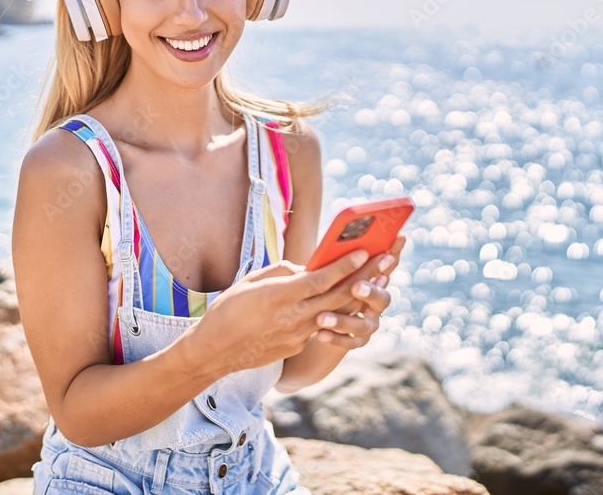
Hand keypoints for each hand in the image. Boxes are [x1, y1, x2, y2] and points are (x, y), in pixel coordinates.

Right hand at [187, 249, 374, 376]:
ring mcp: (297, 335)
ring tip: (377, 280)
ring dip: (358, 296)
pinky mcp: (296, 346)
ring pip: (335, 312)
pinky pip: (319, 326)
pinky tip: (347, 302)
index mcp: (279, 296)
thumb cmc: (227, 311)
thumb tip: (304, 270)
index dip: (344, 265)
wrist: (215, 352)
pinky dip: (335, 312)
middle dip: (365, 276)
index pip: (319, 279)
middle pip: (337, 296)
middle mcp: (293, 317)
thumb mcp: (249, 283)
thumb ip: (280, 273)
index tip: (363, 250)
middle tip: (387, 259)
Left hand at [312, 235, 406, 350]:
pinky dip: (336, 338)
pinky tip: (320, 334)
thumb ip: (326, 264)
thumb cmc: (314, 289)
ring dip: (343, 320)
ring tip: (322, 318)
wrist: (310, 328)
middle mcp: (375, 302)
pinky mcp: (357, 341)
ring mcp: (368, 323)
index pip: (387, 264)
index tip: (397, 239)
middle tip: (356, 286)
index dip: (394, 252)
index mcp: (371, 279)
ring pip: (364, 324)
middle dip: (370, 291)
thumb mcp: (319, 273)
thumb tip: (322, 256)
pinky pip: (351, 342)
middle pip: (381, 297)